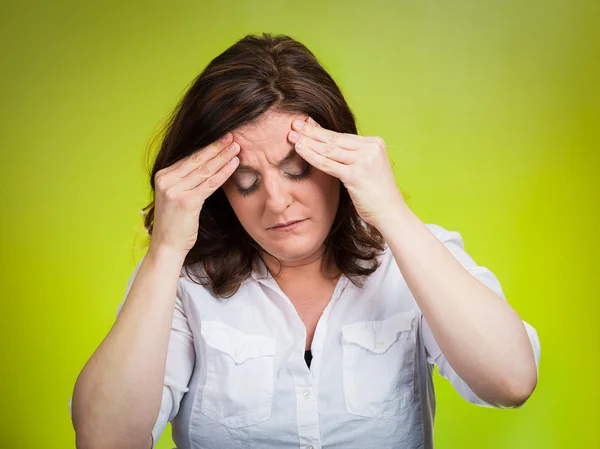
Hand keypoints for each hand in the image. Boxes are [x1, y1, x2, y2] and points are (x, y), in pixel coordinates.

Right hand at [150, 133, 240, 254]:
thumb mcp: (176, 197)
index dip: (208, 147)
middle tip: (233, 136)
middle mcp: (167, 180)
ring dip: (223, 157)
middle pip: (197, 160)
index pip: (189, 158)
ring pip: (205, 170)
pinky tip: (234, 164)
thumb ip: (186, 181)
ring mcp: (175, 190)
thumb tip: (207, 165)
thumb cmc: (175, 223)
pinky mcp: (186, 201)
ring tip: (237, 147)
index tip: (222, 139)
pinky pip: (210, 183)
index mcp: (162, 176)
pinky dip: (224, 172)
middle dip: (217, 148)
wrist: (167, 246)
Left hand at [288, 117, 404, 228]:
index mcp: (375, 143)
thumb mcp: (367, 169)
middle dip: (312, 131)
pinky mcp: (356, 174)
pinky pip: (328, 164)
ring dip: (308, 141)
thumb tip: (328, 146)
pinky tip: (299, 149)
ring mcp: (364, 160)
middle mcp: (371, 148)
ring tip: (291, 136)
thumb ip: (352, 156)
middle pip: (334, 139)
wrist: (390, 212)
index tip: (306, 124)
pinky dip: (311, 156)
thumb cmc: (377, 194)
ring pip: (329, 149)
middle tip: (294, 124)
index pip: (342, 135)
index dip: (322, 130)